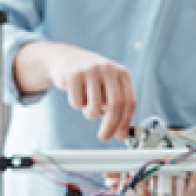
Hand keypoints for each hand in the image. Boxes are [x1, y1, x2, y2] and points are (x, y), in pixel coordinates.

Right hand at [15, 41, 136, 140]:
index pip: (129, 101)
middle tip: (104, 137)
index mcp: (122, 73)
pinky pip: (77, 103)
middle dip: (110, 125)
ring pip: (94, 106)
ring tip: (87, 105)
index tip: (120, 135)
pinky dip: (77, 104)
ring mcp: (91, 70)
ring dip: (90, 114)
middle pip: (115, 104)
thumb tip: (122, 134)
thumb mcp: (109, 87)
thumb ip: (118, 107)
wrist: (66, 58)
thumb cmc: (92, 79)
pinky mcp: (73, 75)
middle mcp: (109, 69)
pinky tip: (75, 92)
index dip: (125, 121)